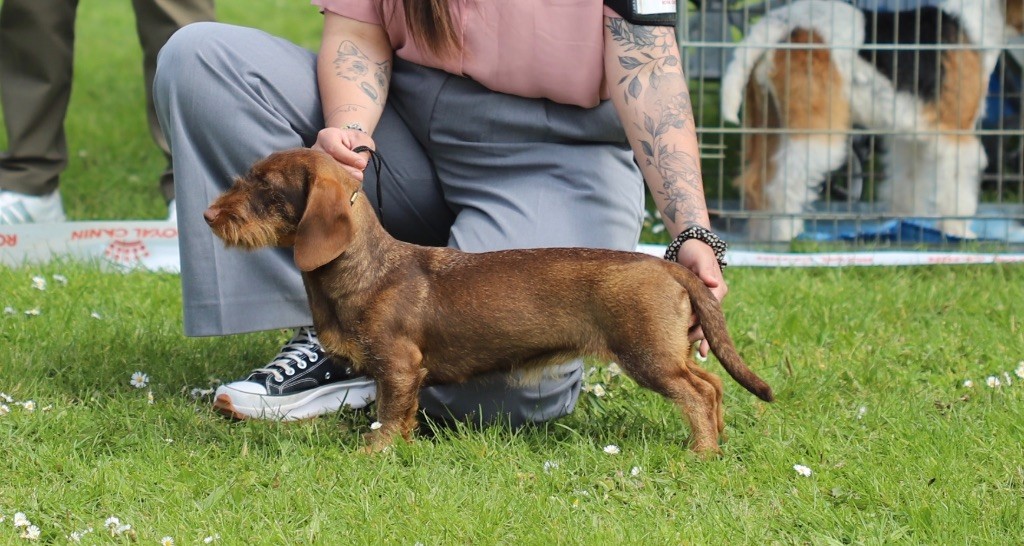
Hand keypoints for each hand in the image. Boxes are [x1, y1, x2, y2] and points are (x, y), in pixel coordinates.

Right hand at [312, 126, 373, 180]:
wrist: (349, 145)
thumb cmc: (355, 141)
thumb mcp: (362, 142)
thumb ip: (361, 155)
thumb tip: (359, 171)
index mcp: (326, 136)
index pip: (334, 148)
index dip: (348, 158)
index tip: (362, 164)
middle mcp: (317, 148)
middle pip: (328, 162)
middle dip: (346, 171)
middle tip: (359, 175)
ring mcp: (314, 162)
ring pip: (327, 173)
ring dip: (342, 178)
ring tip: (355, 179)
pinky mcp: (317, 172)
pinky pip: (326, 179)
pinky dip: (338, 182)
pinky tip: (347, 183)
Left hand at [673, 238, 727, 357]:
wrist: (689, 245)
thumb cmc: (695, 250)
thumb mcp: (700, 258)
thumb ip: (705, 270)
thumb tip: (713, 282)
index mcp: (718, 290)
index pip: (711, 311)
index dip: (700, 322)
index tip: (688, 332)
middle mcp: (714, 299)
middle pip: (708, 322)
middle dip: (699, 336)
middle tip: (688, 349)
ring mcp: (706, 302)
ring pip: (703, 324)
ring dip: (696, 338)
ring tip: (690, 355)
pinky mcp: (696, 303)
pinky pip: (696, 321)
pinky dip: (693, 333)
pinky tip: (692, 348)